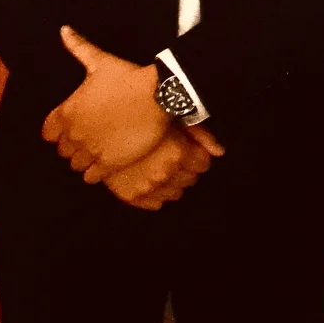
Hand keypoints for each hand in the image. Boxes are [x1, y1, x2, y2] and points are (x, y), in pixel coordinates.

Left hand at [41, 26, 170, 182]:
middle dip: (72, 145)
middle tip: (88, 138)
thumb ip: (78, 48)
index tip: (70, 127)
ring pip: (75, 164)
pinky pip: (91, 177)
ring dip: (84, 159)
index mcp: (67, 113)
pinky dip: (95, 173)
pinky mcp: (109, 163)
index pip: (48, 133)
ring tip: (97, 152)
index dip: (58, 131)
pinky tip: (105, 163)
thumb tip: (63, 30)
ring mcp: (91, 150)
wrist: (158, 95)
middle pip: (62, 150)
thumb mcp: (100, 61)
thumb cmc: (128, 77)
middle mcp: (74, 134)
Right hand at [104, 125, 224, 210]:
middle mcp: (165, 173)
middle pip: (190, 180)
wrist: (103, 127)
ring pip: (175, 194)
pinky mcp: (130, 196)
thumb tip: (220, 152)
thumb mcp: (175, 119)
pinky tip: (152, 180)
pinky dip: (157, 195)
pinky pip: (154, 204)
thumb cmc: (144, 118)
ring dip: (173, 183)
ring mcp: (147, 187)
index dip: (198, 157)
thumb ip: (201, 136)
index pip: (203, 165)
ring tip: (162, 168)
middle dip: (187, 169)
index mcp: (178, 153)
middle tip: (174, 158)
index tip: (190, 151)